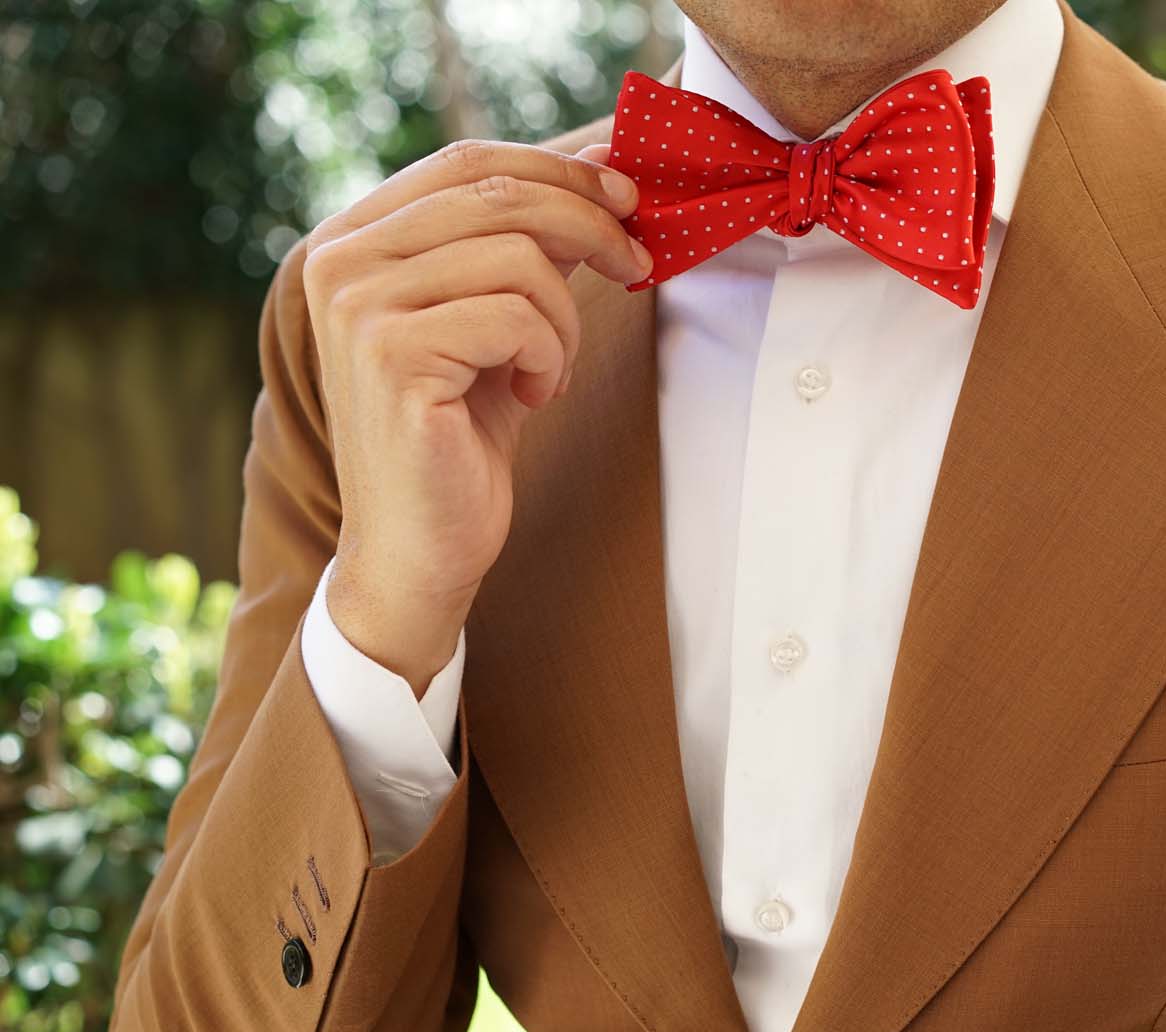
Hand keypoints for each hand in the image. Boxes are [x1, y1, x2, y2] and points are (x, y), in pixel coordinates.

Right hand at [300, 138, 651, 692]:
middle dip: (590, 222)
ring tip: (551, 367)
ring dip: (565, 316)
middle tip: (636, 262)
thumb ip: (526, 246)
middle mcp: (340, 260)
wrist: (421, 546)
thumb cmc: (460, 436)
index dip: (558, 167)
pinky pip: (518, 315)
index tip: (627, 193)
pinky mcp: (392, 355)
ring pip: (518, 256)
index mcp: (354, 239)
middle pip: (498, 194)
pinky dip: (551, 356)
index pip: (467, 161)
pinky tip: (533, 395)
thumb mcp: (496, 321)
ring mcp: (359, 306)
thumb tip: (600, 170)